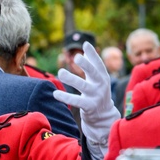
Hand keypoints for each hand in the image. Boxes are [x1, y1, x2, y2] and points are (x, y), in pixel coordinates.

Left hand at [53, 42, 120, 159]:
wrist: (103, 116)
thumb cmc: (97, 92)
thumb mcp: (97, 78)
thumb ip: (92, 62)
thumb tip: (86, 44)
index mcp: (103, 77)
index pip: (99, 64)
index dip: (93, 54)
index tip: (85, 44)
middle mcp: (101, 85)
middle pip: (94, 73)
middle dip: (86, 64)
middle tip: (76, 56)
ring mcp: (95, 96)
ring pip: (82, 86)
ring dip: (71, 79)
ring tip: (60, 72)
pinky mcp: (89, 107)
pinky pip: (76, 101)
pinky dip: (66, 97)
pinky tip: (55, 93)